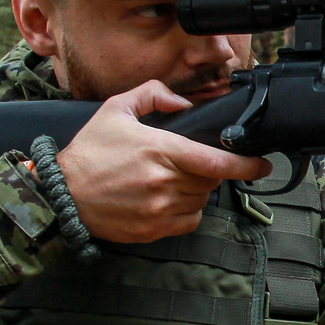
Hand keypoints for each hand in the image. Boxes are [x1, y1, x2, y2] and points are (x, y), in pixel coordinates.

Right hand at [55, 79, 267, 244]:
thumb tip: (182, 104)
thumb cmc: (89, 153)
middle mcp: (164, 182)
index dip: (246, 165)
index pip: (216, 162)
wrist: (63, 194)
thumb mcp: (116, 109)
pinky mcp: (153, 229)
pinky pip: (188, 221)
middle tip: (189, 164)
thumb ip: (153, 94)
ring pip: (201, 202)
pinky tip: (169, 199)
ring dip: (197, 191)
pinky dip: (187, 211)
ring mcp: (159, 209)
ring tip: (172, 180)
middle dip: (208, 172)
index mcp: (160, 150)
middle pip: (210, 181)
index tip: (261, 164)